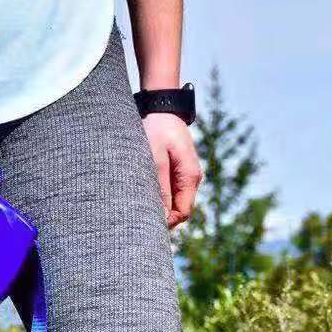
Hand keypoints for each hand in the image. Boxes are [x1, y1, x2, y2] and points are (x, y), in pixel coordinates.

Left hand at [142, 113, 201, 228]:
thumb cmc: (157, 130)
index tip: (146, 224)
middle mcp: (192, 179)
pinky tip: (144, 191)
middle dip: (162, 217)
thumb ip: (159, 188)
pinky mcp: (178, 171)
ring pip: (174, 201)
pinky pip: (170, 191)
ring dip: (159, 205)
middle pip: (179, 210)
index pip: (182, 213)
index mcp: (190, 177)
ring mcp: (185, 175)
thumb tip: (161, 216)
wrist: (161, 108)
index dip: (166, 223)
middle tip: (139, 217)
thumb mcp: (155, 159)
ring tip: (139, 202)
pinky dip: (158, 195)